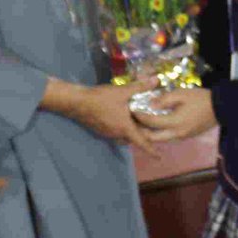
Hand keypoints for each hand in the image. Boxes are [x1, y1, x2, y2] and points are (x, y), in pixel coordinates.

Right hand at [43, 77, 159, 153]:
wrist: (77, 102)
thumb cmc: (101, 98)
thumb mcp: (122, 91)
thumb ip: (140, 87)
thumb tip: (156, 80)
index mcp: (125, 128)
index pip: (142, 142)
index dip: (151, 150)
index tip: (159, 157)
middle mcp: (117, 134)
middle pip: (133, 139)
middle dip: (142, 137)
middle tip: (151, 132)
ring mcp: (108, 133)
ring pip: (124, 136)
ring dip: (130, 132)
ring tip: (137, 124)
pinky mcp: (100, 130)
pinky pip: (115, 132)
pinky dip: (121, 128)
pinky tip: (122, 118)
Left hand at [133, 88, 216, 141]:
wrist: (220, 108)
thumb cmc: (200, 98)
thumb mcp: (181, 94)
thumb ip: (164, 100)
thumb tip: (150, 105)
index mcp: (175, 122)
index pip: (151, 122)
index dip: (140, 116)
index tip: (131, 110)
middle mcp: (177, 134)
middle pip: (153, 138)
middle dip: (141, 132)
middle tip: (132, 124)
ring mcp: (182, 137)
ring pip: (160, 139)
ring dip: (150, 134)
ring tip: (141, 125)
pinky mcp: (186, 136)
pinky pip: (168, 137)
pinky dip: (159, 133)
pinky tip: (155, 125)